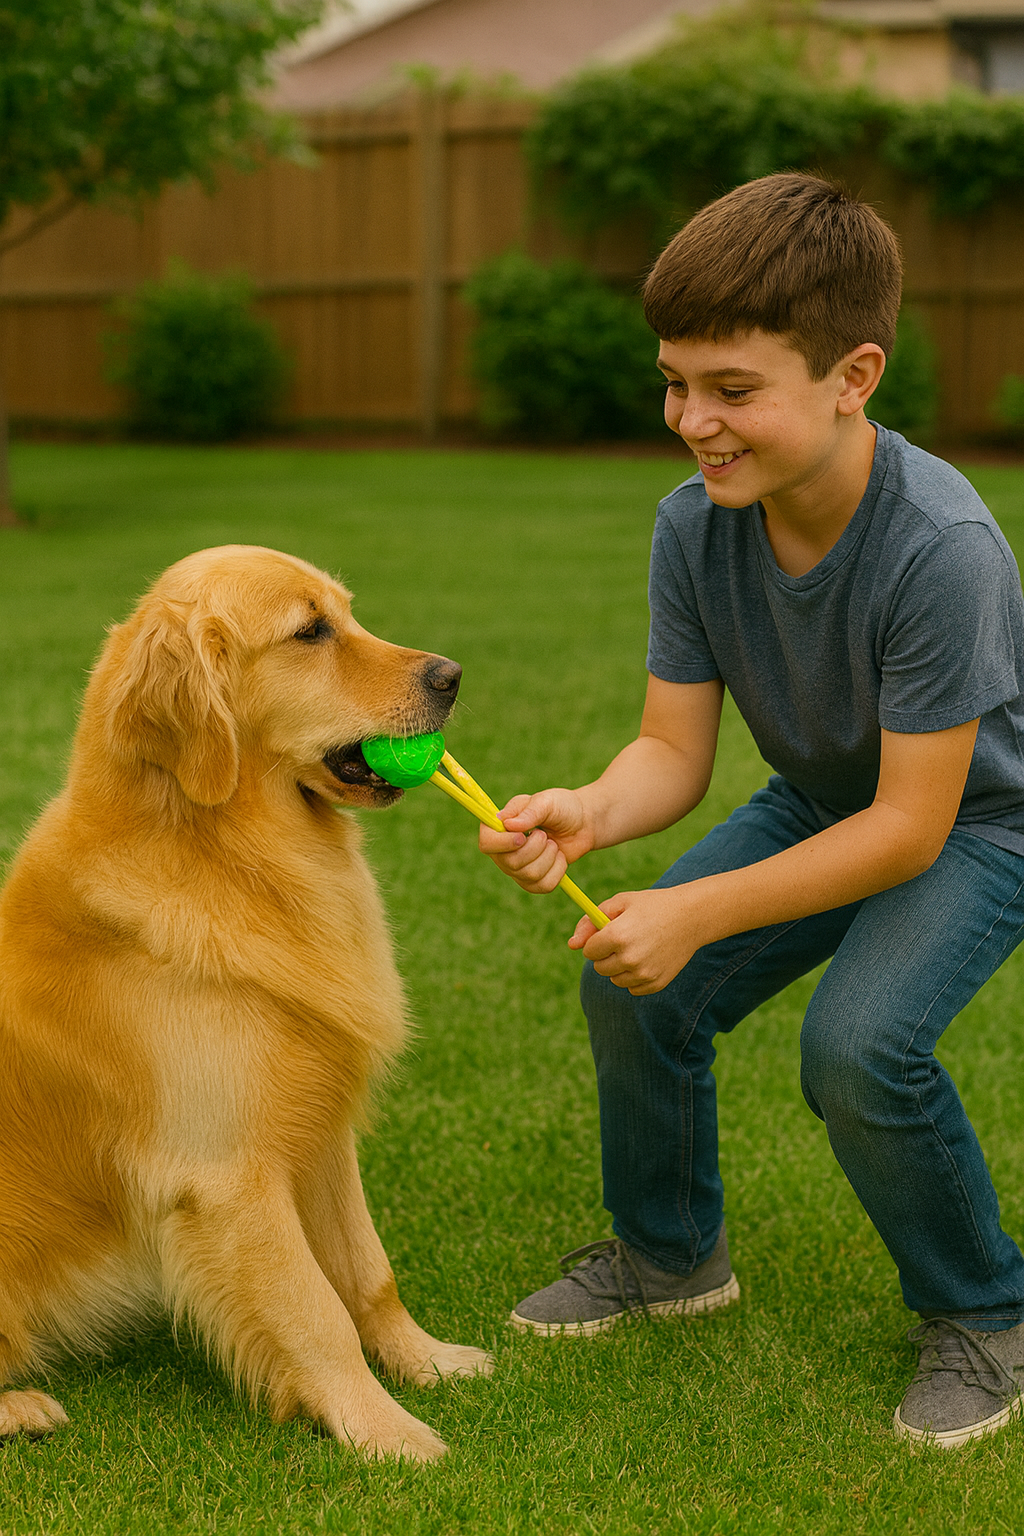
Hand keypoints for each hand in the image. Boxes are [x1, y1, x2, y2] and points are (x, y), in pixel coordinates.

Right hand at [477, 788, 592, 893]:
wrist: (582, 824)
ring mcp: (517, 869)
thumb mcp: (547, 802)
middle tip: (545, 834)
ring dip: (549, 856)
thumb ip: (530, 812)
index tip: (522, 837)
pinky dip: (558, 870)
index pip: (487, 843)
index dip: (503, 844)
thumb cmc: (560, 807)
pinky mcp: (533, 882)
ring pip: (529, 875)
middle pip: (510, 863)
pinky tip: (558, 857)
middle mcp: (503, 850)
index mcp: (499, 827)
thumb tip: (510, 825)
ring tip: (553, 843)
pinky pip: (544, 886)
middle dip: (536, 848)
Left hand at [569, 886, 704, 994]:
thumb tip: (571, 945)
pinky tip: (648, 959)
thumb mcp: (620, 903)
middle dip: (606, 955)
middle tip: (624, 940)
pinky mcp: (655, 984)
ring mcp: (643, 973)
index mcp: (617, 935)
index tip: (608, 933)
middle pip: (599, 968)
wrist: (691, 917)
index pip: (588, 951)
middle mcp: (629, 958)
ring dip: (619, 967)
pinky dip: (635, 977)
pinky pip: (632, 988)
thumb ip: (591, 921)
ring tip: (637, 948)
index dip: (596, 941)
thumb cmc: (652, 906)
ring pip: (614, 979)